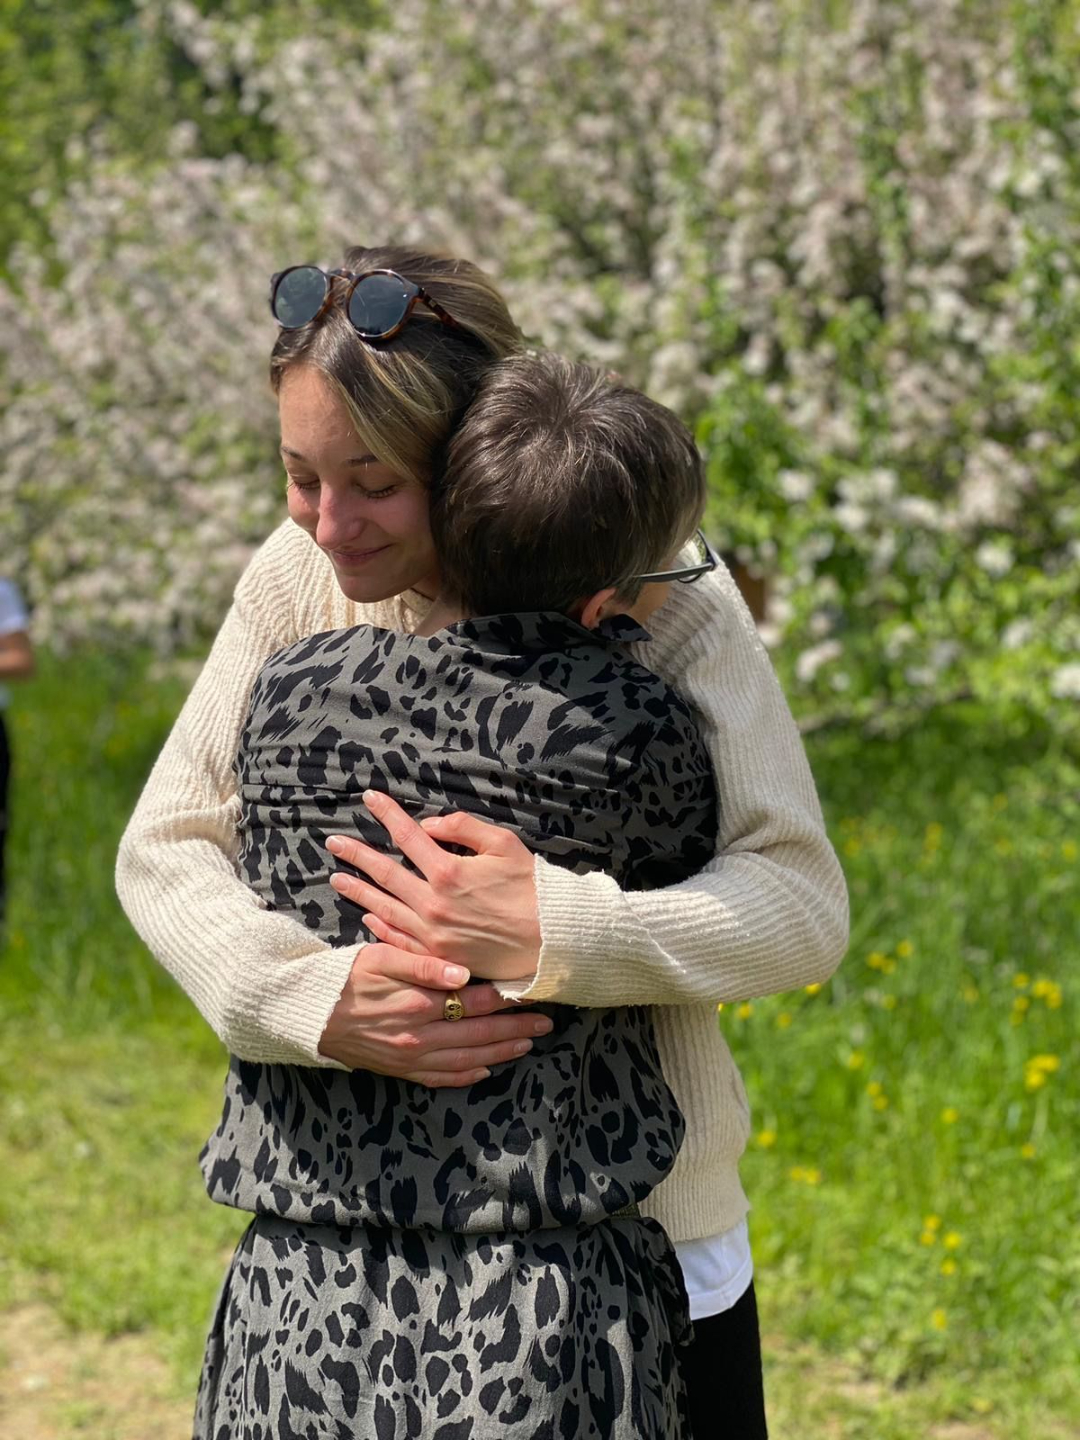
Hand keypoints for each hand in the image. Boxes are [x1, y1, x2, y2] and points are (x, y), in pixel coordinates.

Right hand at [317, 940, 551, 1084]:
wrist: (310, 1013)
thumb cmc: (347, 976)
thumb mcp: (380, 957)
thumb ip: (421, 962)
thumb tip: (462, 973)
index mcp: (418, 1004)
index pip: (476, 1001)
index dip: (508, 998)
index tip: (534, 991)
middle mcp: (419, 1036)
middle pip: (479, 1034)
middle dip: (516, 1028)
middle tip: (547, 1022)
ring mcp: (410, 1058)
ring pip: (467, 1060)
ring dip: (500, 1053)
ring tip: (527, 1044)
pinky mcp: (401, 1070)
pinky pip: (441, 1078)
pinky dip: (467, 1076)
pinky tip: (486, 1070)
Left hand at [326, 790, 541, 983]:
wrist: (551, 941)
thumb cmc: (532, 888)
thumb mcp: (504, 845)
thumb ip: (463, 828)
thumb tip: (427, 825)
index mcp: (448, 872)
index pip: (408, 835)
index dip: (387, 814)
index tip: (369, 798)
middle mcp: (433, 904)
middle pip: (385, 873)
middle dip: (356, 854)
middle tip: (333, 842)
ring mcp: (432, 934)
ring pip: (385, 908)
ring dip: (358, 891)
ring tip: (336, 879)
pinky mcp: (437, 957)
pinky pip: (400, 940)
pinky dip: (380, 927)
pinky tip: (367, 916)